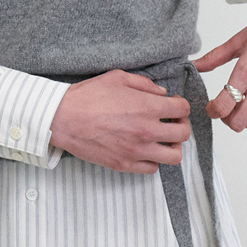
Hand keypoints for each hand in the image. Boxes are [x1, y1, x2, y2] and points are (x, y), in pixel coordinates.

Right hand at [49, 69, 190, 173]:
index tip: (173, 105)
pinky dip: (153, 160)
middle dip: (180, 125)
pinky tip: (144, 149)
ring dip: (172, 146)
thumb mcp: (117, 78)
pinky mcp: (125, 165)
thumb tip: (162, 93)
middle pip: (183, 134)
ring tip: (162, 139)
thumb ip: (144, 84)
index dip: (180, 105)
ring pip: (174, 156)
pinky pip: (153, 168)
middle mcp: (147, 131)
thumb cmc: (87, 96)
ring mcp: (137, 151)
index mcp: (148, 107)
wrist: (63, 118)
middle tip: (170, 122)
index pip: (183, 110)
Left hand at [194, 22, 246, 132]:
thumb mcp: (238, 41)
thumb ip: (214, 57)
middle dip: (227, 119)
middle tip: (226, 109)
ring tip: (243, 107)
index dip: (212, 111)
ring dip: (245, 120)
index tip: (212, 107)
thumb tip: (193, 65)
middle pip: (238, 122)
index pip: (223, 105)